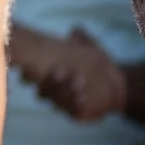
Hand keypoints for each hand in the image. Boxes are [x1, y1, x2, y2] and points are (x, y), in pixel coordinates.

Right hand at [11, 27, 127, 122]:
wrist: (116, 86)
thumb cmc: (97, 63)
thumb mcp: (90, 48)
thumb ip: (82, 39)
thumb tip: (75, 31)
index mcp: (49, 74)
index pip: (31, 73)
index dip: (28, 70)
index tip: (30, 64)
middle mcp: (53, 91)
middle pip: (42, 90)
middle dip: (48, 82)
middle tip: (59, 71)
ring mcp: (64, 103)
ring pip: (56, 101)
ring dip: (64, 92)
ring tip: (78, 82)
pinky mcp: (76, 113)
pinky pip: (73, 113)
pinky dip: (76, 107)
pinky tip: (83, 99)